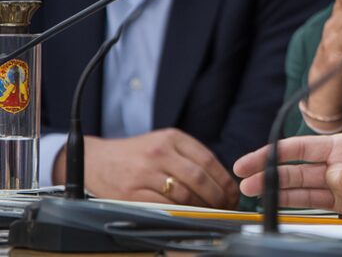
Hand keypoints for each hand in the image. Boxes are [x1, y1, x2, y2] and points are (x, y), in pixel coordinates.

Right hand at [56, 129, 238, 207]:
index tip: (233, 193)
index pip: (208, 160)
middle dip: (217, 197)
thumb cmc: (135, 154)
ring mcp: (144, 173)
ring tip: (210, 213)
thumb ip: (189, 156)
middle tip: (225, 207)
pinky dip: (180, 213)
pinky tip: (188, 216)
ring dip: (202, 208)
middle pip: (199, 178)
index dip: (224, 180)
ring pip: (184, 194)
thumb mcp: (162, 143)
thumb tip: (221, 180)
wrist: (94, 160)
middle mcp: (159, 152)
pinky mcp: (131, 192)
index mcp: (171, 138)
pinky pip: (164, 206)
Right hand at [234, 93, 341, 223]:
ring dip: (323, 184)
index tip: (246, 164)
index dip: (271, 156)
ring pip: (329, 190)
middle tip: (251, 184)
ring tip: (319, 176)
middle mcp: (339, 172)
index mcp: (338, 149)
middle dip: (275, 180)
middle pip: (301, 177)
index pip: (299, 151)